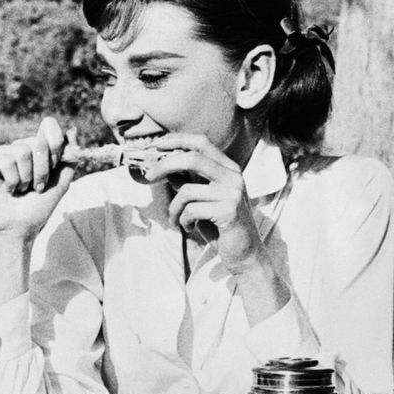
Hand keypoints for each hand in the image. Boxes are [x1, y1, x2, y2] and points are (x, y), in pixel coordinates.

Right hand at [0, 117, 76, 241]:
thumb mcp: (61, 183)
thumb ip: (69, 158)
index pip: (50, 126)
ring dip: (26, 178)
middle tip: (36, 187)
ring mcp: (3, 153)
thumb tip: (72, 130)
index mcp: (38, 149)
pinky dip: (11, 180)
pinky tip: (7, 189)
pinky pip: (6, 160)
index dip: (56, 143)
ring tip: (20, 190)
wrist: (17, 229)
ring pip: (22, 152)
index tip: (55, 165)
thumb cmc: (36, 208)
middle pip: (38, 142)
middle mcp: (20, 147)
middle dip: (43, 170)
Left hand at [140, 132, 266, 272]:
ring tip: (175, 221)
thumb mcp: (202, 200)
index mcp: (228, 169)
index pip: (202, 142)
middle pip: (192, 158)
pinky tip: (190, 228)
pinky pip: (191, 210)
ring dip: (173, 209)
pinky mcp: (229, 211)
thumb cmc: (220, 226)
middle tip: (149, 177)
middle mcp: (233, 176)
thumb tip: (165, 168)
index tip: (156, 145)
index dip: (177, 140)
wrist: (244, 253)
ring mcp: (233, 193)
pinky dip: (183, 221)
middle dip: (164, 166)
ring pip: (186, 191)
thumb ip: (188, 182)